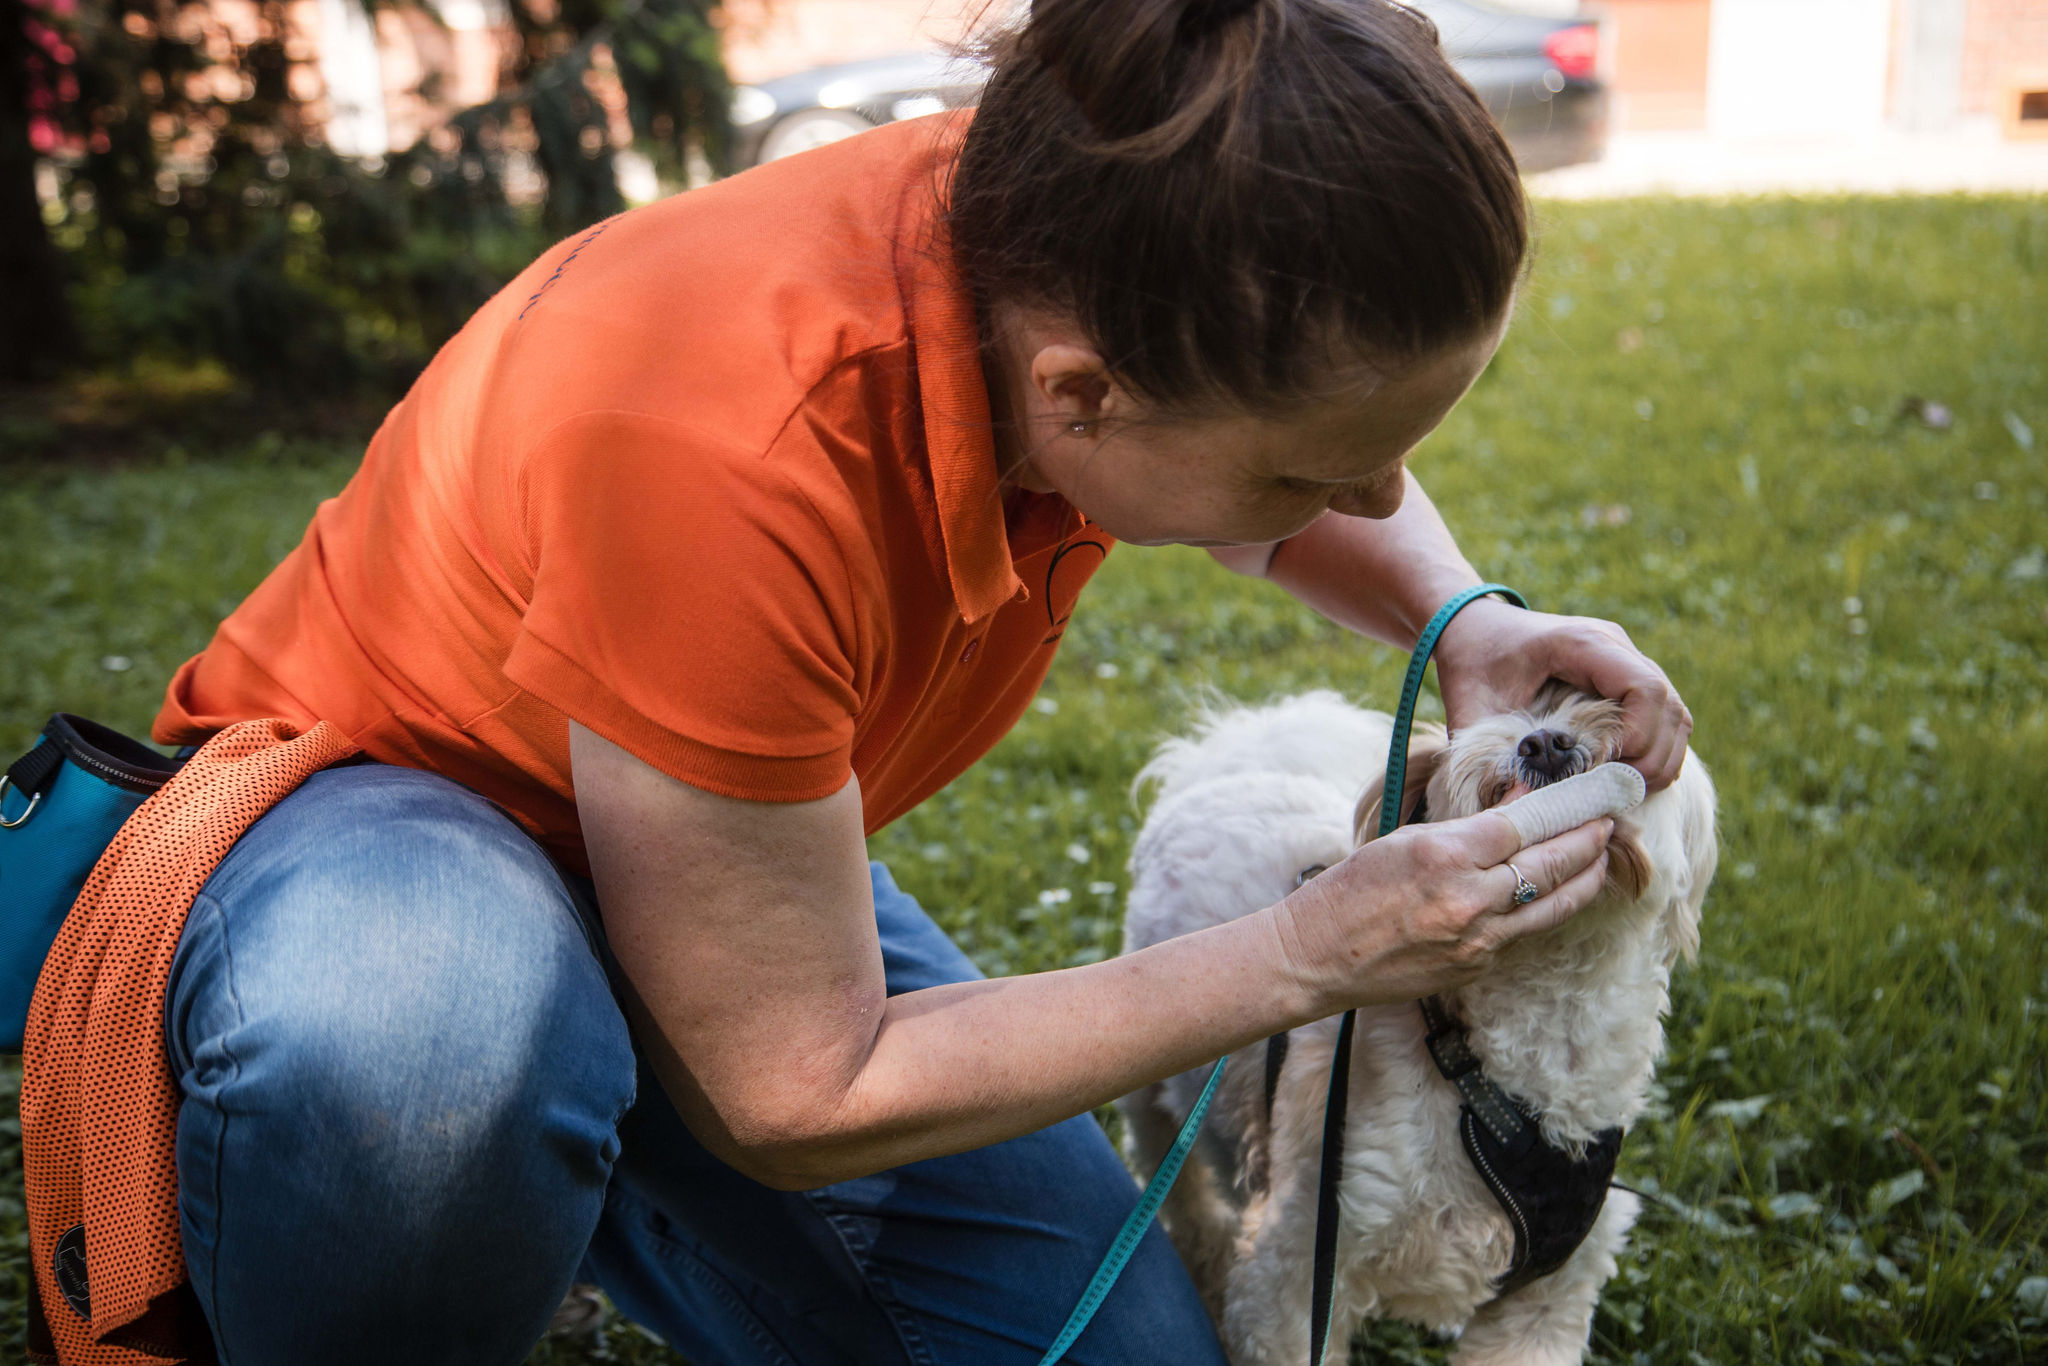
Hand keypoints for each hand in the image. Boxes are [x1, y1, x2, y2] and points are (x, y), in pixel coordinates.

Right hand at [1272, 811, 1612, 1013]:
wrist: (1314, 959)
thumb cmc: (1347, 891)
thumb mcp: (1400, 840)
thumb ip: (1464, 828)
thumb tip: (1516, 805)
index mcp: (1442, 857)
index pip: (1522, 825)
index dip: (1563, 808)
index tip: (1589, 795)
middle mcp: (1467, 901)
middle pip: (1550, 865)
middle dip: (1588, 841)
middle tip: (1612, 821)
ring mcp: (1475, 942)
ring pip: (1552, 905)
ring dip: (1584, 878)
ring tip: (1603, 856)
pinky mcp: (1475, 969)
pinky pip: (1522, 933)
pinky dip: (1544, 908)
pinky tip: (1558, 892)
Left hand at [1431, 597, 1692, 791]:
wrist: (1473, 627)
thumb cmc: (1471, 661)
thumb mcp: (1468, 704)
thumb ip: (1486, 752)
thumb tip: (1516, 807)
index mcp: (1582, 643)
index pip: (1644, 687)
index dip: (1639, 737)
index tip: (1604, 772)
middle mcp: (1615, 647)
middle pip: (1669, 707)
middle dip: (1650, 760)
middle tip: (1611, 795)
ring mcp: (1627, 662)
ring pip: (1675, 716)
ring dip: (1657, 761)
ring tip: (1615, 792)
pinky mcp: (1627, 680)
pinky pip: (1664, 720)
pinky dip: (1653, 753)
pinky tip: (1617, 777)